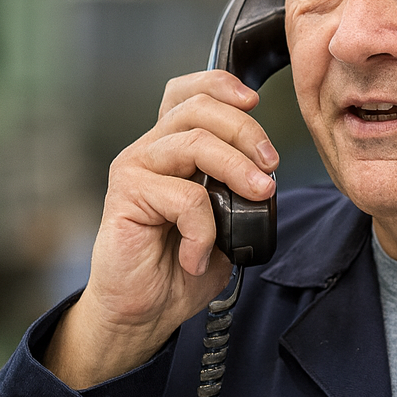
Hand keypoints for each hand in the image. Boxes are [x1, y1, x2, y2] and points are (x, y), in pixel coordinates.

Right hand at [44, 71, 278, 387]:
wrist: (144, 311)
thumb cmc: (180, 266)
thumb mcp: (223, 219)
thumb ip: (237, 188)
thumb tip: (265, 172)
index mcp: (172, 148)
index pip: (187, 93)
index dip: (220, 86)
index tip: (255, 101)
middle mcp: (151, 150)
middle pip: (199, 110)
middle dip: (246, 131)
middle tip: (271, 165)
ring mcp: (135, 169)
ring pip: (194, 143)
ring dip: (237, 167)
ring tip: (258, 195)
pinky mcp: (125, 195)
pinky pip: (184, 196)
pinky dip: (203, 228)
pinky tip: (198, 255)